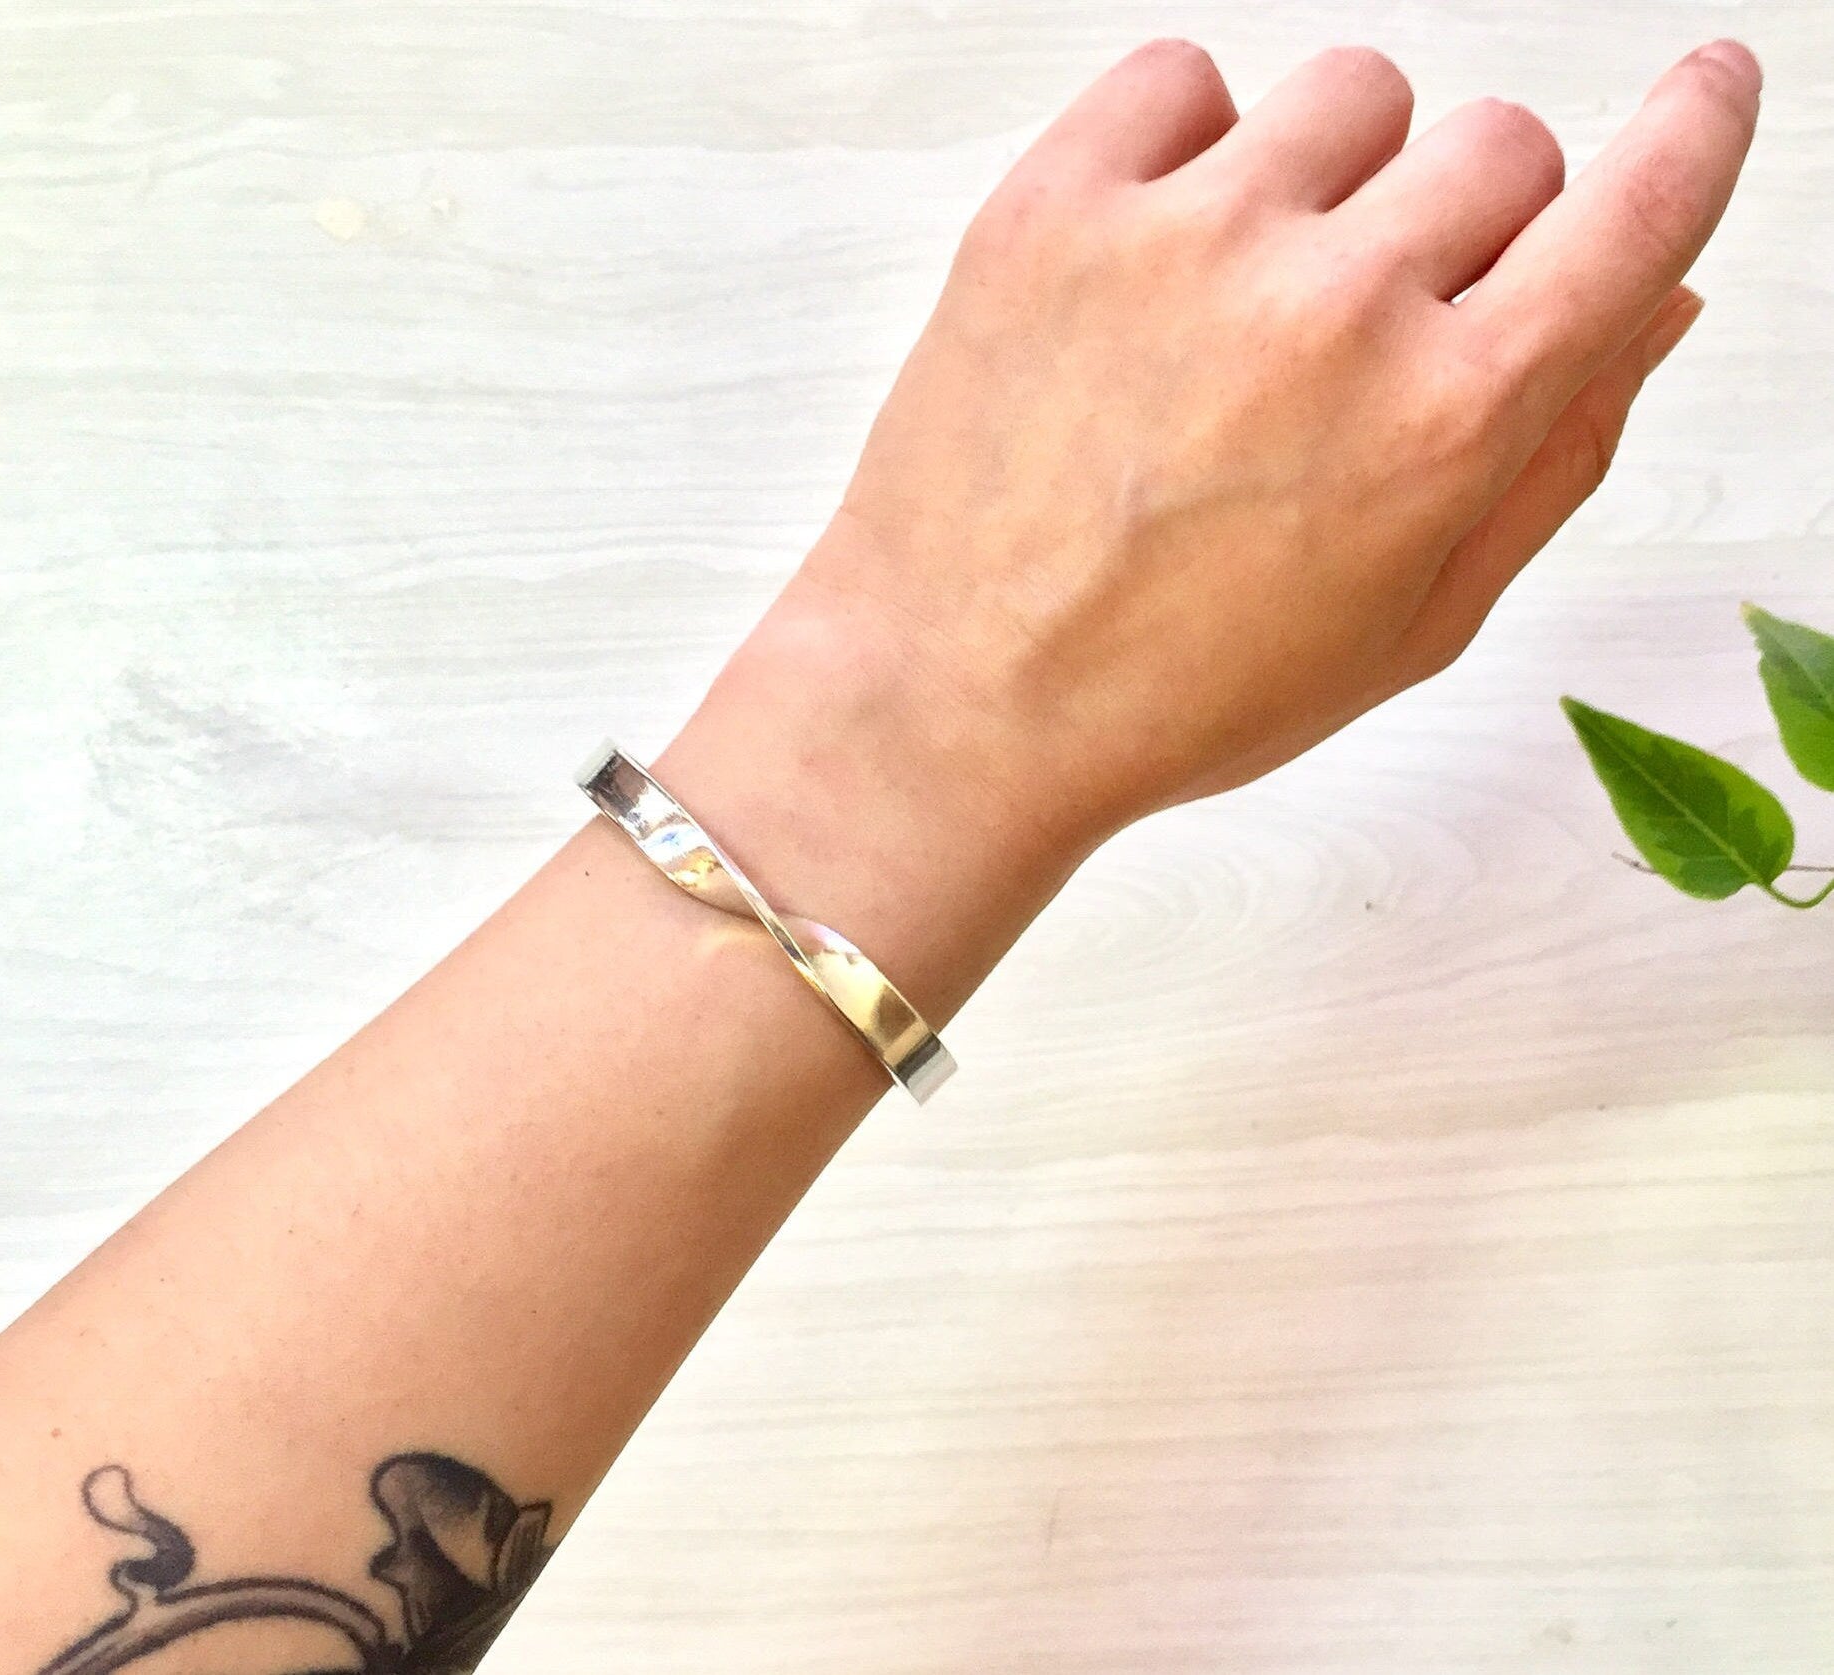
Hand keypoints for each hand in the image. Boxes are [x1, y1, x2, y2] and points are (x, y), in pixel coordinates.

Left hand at [751, 37, 1757, 854]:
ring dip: (1331, 183)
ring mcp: (1189, 240)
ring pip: (1353, 96)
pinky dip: (1189, 145)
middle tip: (1364, 335)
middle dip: (1462, 232)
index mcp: (1445, 421)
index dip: (1695, 136)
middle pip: (1498, 147)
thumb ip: (1553, 457)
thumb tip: (1653, 303)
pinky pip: (1182, 78)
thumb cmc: (1175, 693)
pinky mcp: (1056, 208)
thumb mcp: (1406, 623)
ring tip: (1244, 305)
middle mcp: (1335, 308)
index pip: (1636, 211)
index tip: (1708, 87)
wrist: (954, 701)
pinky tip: (1156, 258)